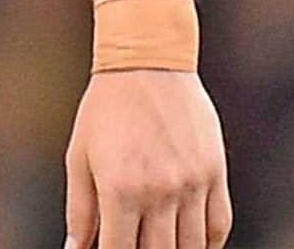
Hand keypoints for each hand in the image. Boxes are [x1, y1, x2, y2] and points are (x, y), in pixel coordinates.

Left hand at [63, 70, 230, 248]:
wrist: (147, 63)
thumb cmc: (105, 108)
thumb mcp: (79, 155)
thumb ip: (80, 209)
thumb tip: (74, 248)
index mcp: (120, 187)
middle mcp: (160, 190)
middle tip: (133, 242)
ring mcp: (193, 184)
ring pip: (192, 247)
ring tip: (157, 243)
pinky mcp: (215, 174)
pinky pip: (218, 226)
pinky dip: (206, 243)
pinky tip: (189, 242)